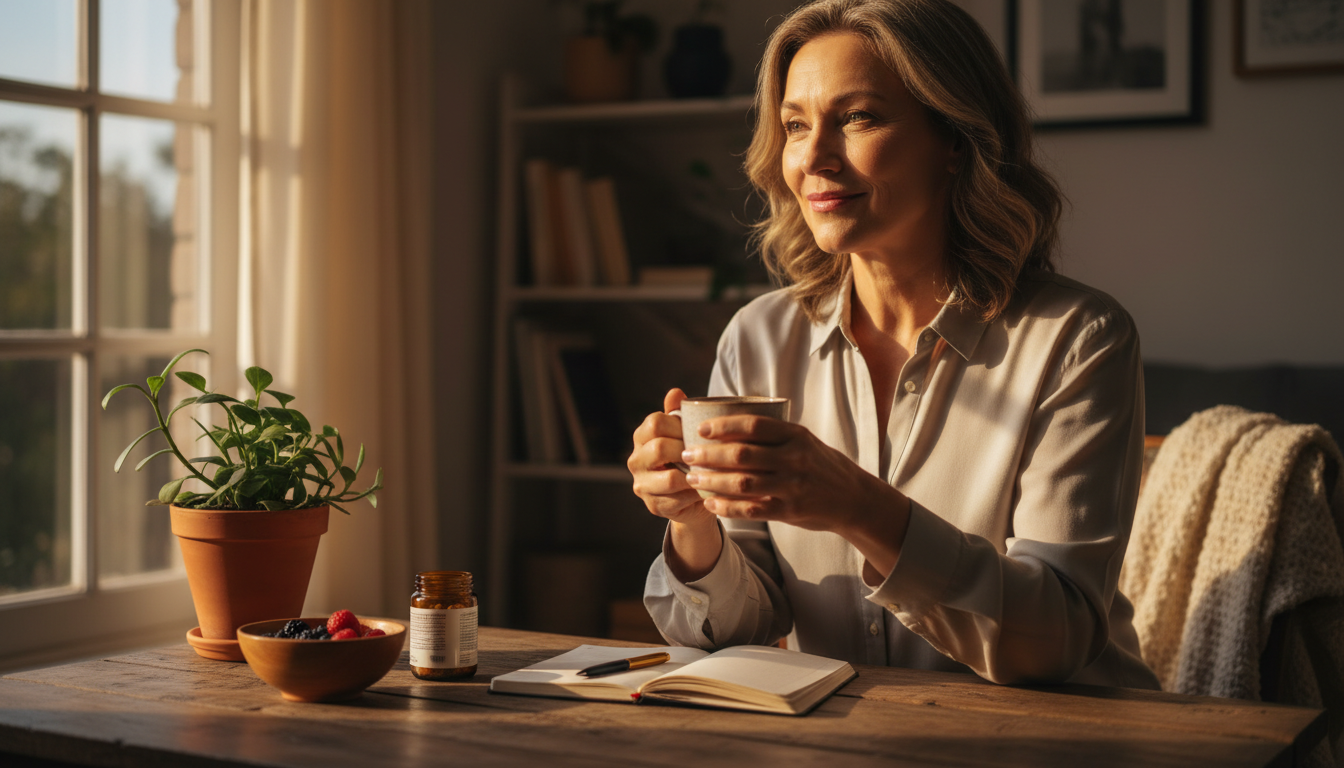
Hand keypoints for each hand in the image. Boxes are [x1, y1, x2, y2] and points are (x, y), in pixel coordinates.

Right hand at [629, 388, 713, 525]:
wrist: (692, 496)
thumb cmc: (689, 457)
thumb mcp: (686, 433)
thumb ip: (679, 413)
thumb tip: (675, 391)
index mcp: (642, 436)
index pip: (655, 422)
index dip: (680, 425)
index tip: (700, 431)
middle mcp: (636, 460)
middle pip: (659, 448)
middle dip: (688, 450)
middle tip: (708, 453)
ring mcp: (642, 484)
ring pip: (669, 478)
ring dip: (694, 474)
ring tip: (710, 471)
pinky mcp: (654, 506)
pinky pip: (678, 500)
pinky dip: (696, 494)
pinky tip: (709, 489)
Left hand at [681, 415, 910, 575]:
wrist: (854, 499)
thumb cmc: (821, 465)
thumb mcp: (804, 441)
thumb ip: (774, 434)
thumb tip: (729, 422)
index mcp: (796, 436)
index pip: (753, 425)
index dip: (723, 425)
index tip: (701, 428)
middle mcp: (795, 459)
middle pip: (742, 454)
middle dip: (709, 454)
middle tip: (687, 453)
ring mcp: (792, 486)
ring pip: (743, 483)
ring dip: (712, 481)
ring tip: (692, 478)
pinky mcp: (790, 511)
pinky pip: (751, 509)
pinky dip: (727, 507)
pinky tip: (710, 503)